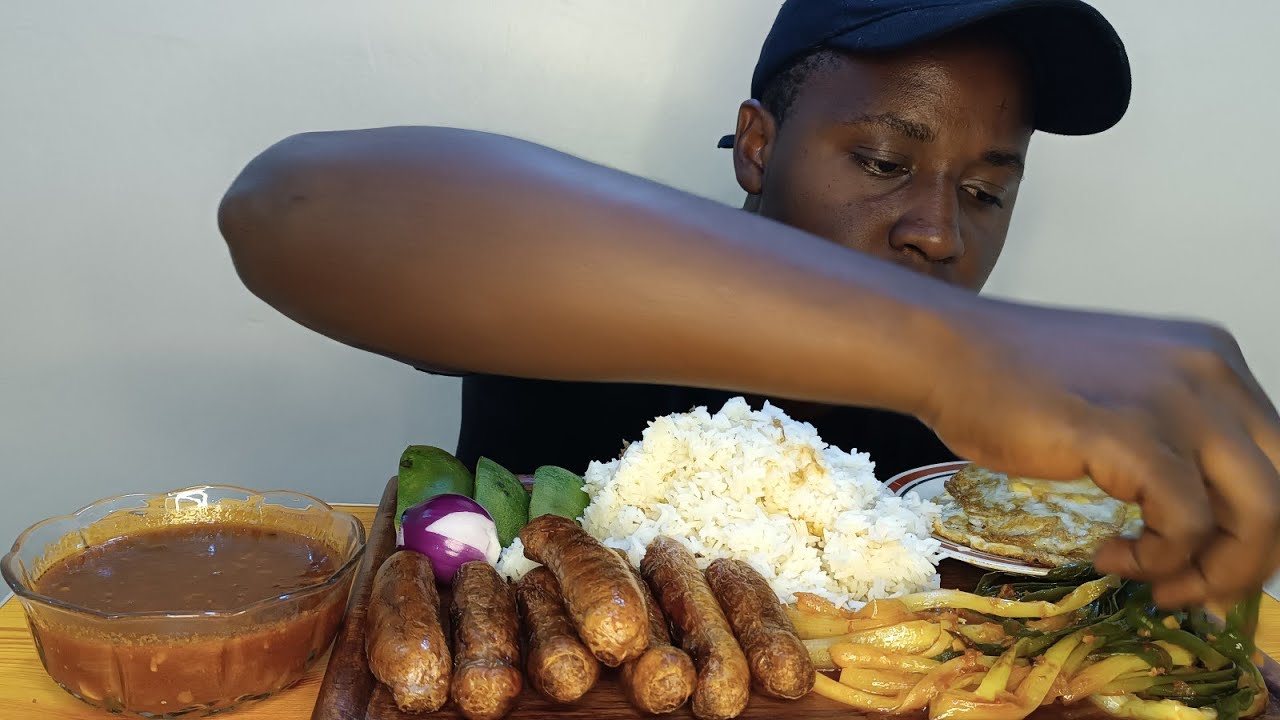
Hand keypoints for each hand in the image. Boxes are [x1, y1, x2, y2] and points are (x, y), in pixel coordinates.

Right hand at [924, 298, 1279, 606]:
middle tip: (1194, 592)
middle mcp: (1211, 373)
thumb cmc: (1014, 381)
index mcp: (1215, 361)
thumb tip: (1204, 528)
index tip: (1213, 567)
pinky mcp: (1128, 433)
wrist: (947, 354)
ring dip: (1212, 570)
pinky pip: (1185, 523)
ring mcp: (1173, 401)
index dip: (1259, 530)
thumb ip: (1172, 442)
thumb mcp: (1122, 397)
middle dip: (1251, 560)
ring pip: (1260, 512)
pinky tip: (1110, 553)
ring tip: (1154, 582)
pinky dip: (1158, 558)